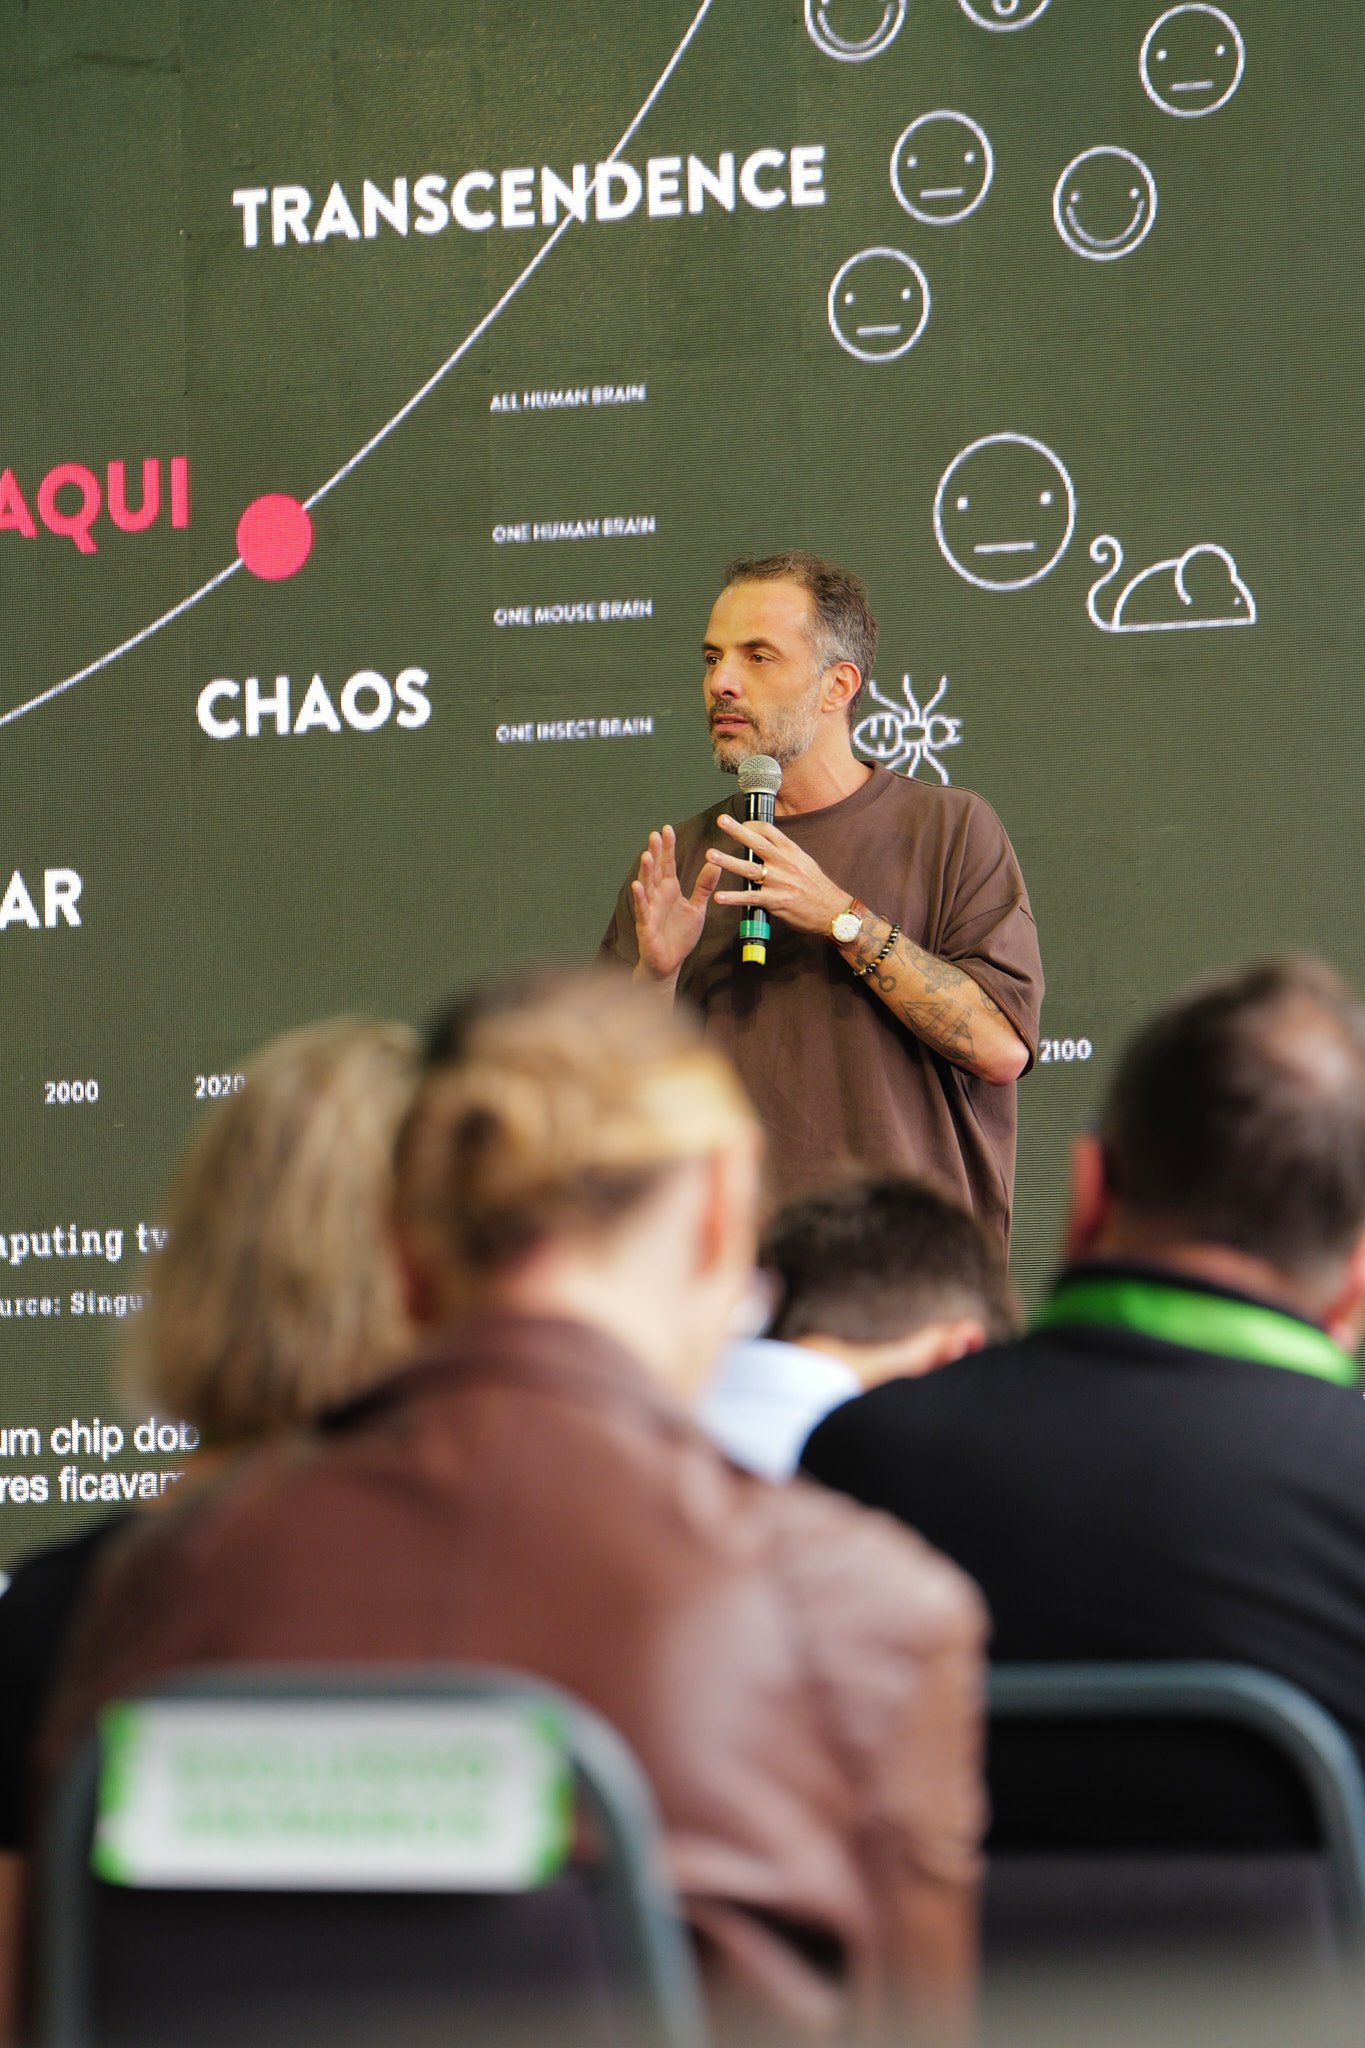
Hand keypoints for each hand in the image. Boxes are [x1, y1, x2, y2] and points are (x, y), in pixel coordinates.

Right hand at [630, 825, 720, 984]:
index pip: (667, 864)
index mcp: (669, 890)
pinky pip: (642, 910)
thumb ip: (704, 887)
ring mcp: (650, 909)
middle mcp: (657, 896)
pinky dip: (639, 898)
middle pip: (655, 871)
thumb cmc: (680, 936)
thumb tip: (714, 863)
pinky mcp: (646, 926)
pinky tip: (637, 886)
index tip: (667, 829)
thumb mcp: (697, 909)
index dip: (667, 848)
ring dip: (645, 871)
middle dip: (655, 853)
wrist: (670, 963)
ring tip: (646, 854)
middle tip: (655, 834)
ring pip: (646, 887)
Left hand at [707, 816, 849, 936]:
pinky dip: (734, 898)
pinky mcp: (776, 901)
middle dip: (737, 831)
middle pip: (757, 843)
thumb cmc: (817, 888)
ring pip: (749, 869)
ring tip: (711, 855)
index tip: (740, 824)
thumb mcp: (804, 862)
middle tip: (721, 822)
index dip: (751, 825)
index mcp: (791, 851)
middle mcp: (784, 864)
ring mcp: (779, 882)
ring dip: (728, 861)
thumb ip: (785, 854)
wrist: (833, 911)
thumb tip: (768, 845)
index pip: (769, 831)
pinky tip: (719, 897)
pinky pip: (751, 898)